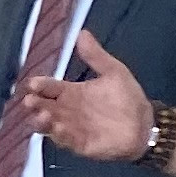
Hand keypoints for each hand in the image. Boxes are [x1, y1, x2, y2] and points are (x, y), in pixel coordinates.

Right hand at [18, 30, 154, 162]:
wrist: (145, 124)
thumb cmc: (128, 98)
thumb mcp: (114, 72)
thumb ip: (96, 56)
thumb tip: (82, 32)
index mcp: (71, 92)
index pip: (50, 87)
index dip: (40, 85)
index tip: (33, 83)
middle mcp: (67, 110)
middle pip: (43, 106)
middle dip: (35, 104)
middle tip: (30, 100)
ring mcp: (71, 127)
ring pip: (49, 125)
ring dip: (43, 121)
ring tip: (43, 115)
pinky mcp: (80, 144)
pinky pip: (66, 140)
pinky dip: (61, 135)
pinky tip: (59, 128)